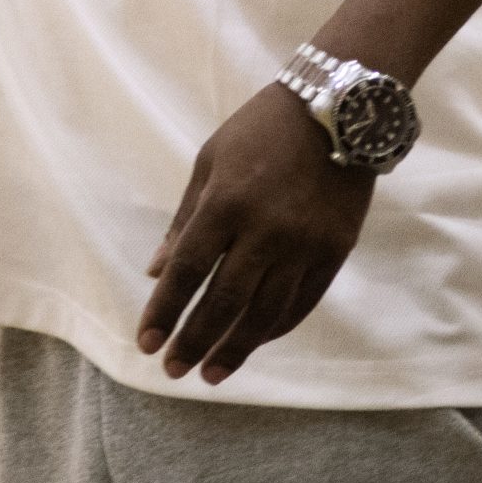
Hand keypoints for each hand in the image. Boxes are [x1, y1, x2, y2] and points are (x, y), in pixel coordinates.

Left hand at [137, 82, 374, 384]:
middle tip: (174, 371)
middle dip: (195, 340)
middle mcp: (265, 230)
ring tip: (211, 373)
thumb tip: (156, 272)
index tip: (146, 343)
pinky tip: (254, 342)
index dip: (164, 311)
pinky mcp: (334, 252)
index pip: (188, 270)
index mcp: (226, 202)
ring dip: (235, 348)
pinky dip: (274, 328)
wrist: (336, 109)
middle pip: (224, 301)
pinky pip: (301, 303)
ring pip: (265, 313)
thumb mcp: (210, 161)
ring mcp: (304, 245)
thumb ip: (184, 220)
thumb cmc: (261, 129)